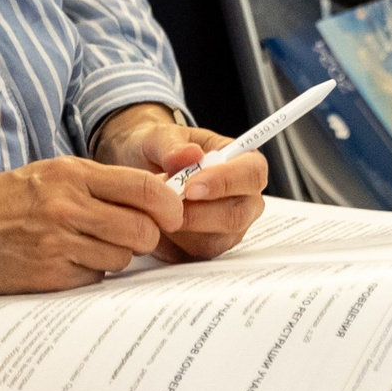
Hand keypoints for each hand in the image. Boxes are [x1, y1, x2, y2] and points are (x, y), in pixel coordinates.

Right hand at [0, 156, 186, 293]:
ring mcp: (59, 242)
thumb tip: (156, 198)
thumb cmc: (5, 202)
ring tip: (83, 245)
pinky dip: (88, 273)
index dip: (169, 206)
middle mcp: (67, 205)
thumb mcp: (49, 175)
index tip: (171, 215)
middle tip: (124, 234)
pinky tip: (64, 261)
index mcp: (70, 174)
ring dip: (112, 256)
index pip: (145, 189)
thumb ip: (98, 183)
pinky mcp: (52, 275)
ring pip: (122, 257)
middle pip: (143, 230)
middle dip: (142, 236)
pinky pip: (96, 279)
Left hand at [91, 109, 266, 262]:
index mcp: (243, 162)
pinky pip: (194, 254)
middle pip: (236, 215)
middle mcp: (244, 198)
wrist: (140, 168)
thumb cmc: (160, 149)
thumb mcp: (157, 136)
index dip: (225, 182)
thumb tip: (189, 154)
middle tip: (165, 203)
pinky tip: (156, 220)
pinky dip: (170, 241)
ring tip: (155, 205)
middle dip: (197, 213)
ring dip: (180, 227)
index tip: (191, 187)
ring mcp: (230, 228)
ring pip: (214, 241)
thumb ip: (171, 144)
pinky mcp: (209, 247)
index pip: (252, 174)